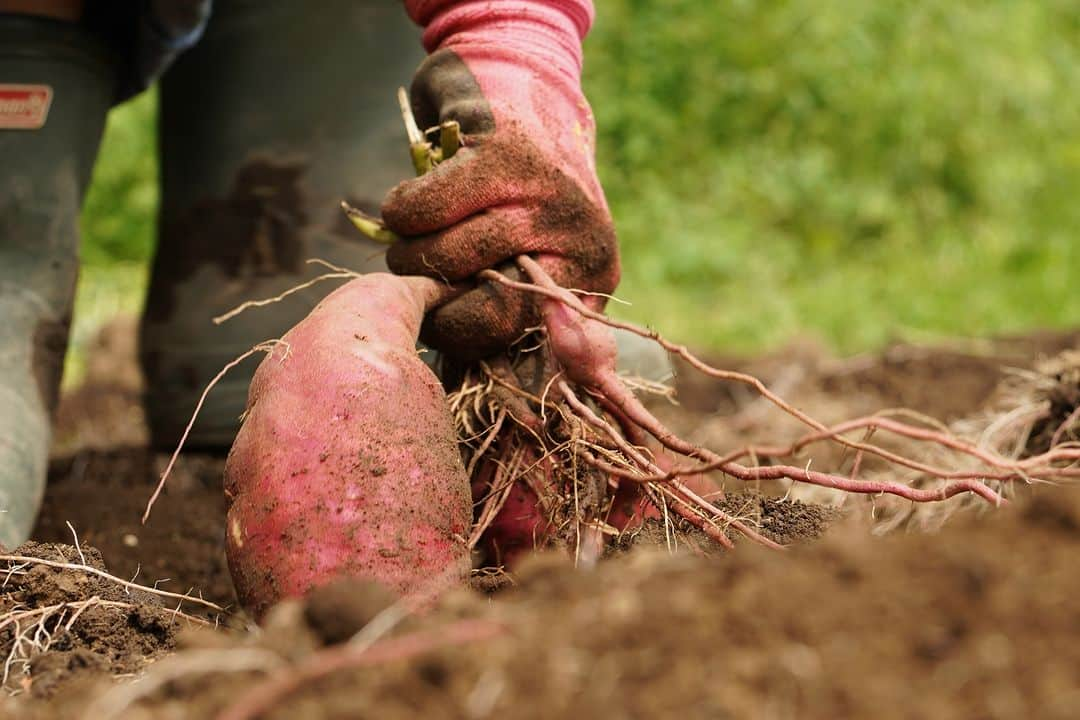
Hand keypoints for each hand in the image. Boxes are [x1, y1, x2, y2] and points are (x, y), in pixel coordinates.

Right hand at [384, 2, 619, 360]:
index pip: (510, 337)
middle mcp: (580, 239)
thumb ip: (527, 325)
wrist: (522, 83)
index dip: (458, 334)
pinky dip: (398, 212)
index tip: (439, 313)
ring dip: (405, 255)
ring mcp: (545, 196)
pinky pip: (419, 211)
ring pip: (441, 258)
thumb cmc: (515, 195)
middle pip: (471, 306)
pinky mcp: (502, 154)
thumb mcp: (537, 260)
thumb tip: (496, 393)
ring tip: (412, 240)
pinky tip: (408, 204)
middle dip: (427, 297)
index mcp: (590, 276)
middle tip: (419, 275)